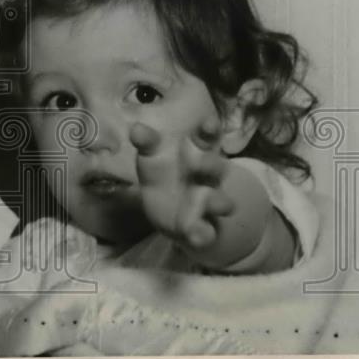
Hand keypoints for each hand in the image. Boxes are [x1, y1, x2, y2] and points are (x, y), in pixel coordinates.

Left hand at [129, 116, 234, 254]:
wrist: (166, 209)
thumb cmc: (163, 172)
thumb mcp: (152, 155)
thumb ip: (147, 142)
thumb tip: (137, 128)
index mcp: (197, 154)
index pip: (207, 139)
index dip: (210, 131)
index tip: (208, 124)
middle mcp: (208, 178)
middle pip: (217, 168)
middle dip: (210, 164)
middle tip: (195, 160)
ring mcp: (207, 203)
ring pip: (221, 202)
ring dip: (216, 201)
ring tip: (204, 199)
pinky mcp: (202, 227)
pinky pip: (208, 232)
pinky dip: (203, 234)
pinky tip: (194, 234)